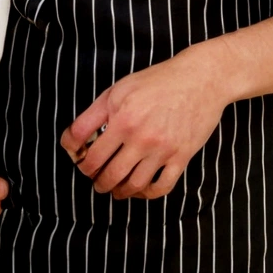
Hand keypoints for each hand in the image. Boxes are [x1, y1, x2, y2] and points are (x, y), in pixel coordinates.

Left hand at [59, 49, 229, 199]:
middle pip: (110, 174)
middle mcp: (141, 137)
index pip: (90, 155)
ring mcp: (163, 149)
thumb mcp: (116, 91)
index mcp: (122, 119)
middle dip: (98, 182)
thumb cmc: (155, 82)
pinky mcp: (182, 156)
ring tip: (115, 189)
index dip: (81, 164)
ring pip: (134, 185)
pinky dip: (147, 194)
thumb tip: (73, 140)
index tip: (82, 164)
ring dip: (120, 191)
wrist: (200, 79)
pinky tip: (140, 189)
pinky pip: (161, 187)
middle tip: (96, 181)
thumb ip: (91, 116)